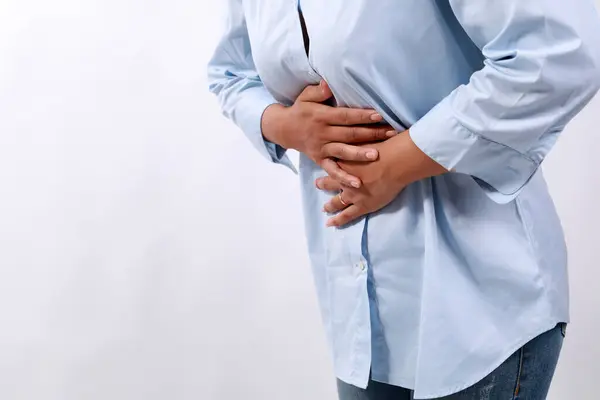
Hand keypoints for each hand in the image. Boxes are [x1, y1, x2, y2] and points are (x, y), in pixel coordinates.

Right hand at [261, 81, 397, 187]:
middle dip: (371, 133)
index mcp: (321, 116)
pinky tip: (357, 183)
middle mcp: (322, 133)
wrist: (283, 129)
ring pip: (343, 152)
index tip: (379, 116)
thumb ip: (318, 91)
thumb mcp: (305, 96)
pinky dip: (343, 178)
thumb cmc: (300, 110)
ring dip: (360, 154)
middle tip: (391, 133)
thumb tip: (328, 84)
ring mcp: (321, 148)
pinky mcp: (320, 160)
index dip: (362, 116)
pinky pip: (332, 170)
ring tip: (376, 155)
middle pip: (349, 134)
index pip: (345, 116)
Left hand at [317, 131, 446, 226]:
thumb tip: (362, 117)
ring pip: (337, 201)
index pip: (333, 162)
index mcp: (345, 160)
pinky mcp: (362, 205)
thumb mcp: (369, 133)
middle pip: (332, 180)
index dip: (328, 162)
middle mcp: (345, 177)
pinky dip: (338, 220)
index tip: (322, 161)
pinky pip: (347, 215)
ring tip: (325, 208)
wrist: (396, 161)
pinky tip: (331, 224)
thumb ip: (361, 130)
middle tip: (317, 184)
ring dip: (330, 204)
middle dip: (324, 183)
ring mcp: (352, 193)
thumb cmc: (385, 145)